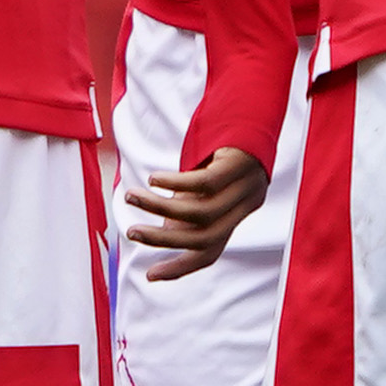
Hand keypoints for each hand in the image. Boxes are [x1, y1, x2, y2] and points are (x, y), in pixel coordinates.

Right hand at [121, 146, 267, 281]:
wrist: (254, 110)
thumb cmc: (224, 152)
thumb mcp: (208, 184)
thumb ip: (189, 207)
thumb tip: (164, 233)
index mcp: (238, 214)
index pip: (211, 252)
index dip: (182, 267)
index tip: (149, 275)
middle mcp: (245, 204)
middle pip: (206, 237)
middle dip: (164, 240)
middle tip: (131, 232)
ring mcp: (246, 185)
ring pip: (201, 211)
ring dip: (160, 207)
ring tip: (132, 197)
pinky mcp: (240, 163)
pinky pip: (205, 182)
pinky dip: (176, 183)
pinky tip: (154, 179)